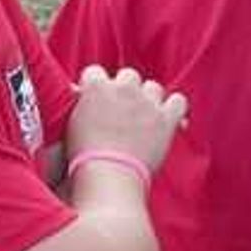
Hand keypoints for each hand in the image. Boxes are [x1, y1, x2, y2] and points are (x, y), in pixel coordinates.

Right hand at [66, 64, 186, 179]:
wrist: (107, 177)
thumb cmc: (83, 157)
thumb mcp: (71, 124)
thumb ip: (79, 102)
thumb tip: (78, 91)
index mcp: (96, 87)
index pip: (96, 73)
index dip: (98, 88)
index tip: (98, 102)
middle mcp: (123, 88)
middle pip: (129, 76)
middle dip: (126, 91)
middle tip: (123, 114)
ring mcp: (147, 103)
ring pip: (154, 88)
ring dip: (150, 100)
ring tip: (144, 121)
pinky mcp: (166, 119)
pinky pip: (178, 102)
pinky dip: (174, 110)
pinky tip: (169, 122)